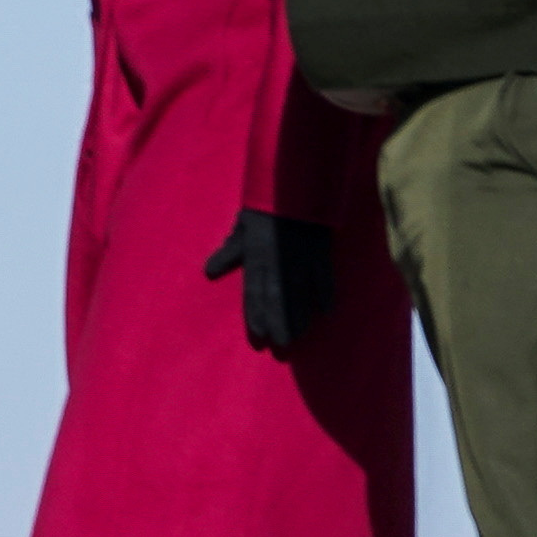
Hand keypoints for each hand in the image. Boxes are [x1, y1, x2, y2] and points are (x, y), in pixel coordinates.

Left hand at [200, 210, 333, 361]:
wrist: (291, 183)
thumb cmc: (263, 207)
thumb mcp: (242, 228)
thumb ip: (229, 252)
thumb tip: (209, 272)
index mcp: (257, 256)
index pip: (255, 293)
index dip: (256, 318)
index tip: (258, 341)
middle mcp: (278, 261)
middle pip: (278, 300)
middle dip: (278, 327)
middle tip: (280, 352)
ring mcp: (301, 257)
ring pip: (300, 294)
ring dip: (299, 319)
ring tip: (297, 340)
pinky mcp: (320, 251)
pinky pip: (324, 277)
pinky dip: (325, 294)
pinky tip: (326, 313)